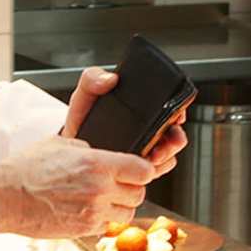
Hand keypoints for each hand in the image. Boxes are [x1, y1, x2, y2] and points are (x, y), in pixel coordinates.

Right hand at [0, 136, 156, 238]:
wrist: (4, 196)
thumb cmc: (26, 169)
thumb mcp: (61, 144)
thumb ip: (88, 148)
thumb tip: (102, 152)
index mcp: (97, 163)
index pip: (143, 169)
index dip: (143, 169)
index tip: (138, 169)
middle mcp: (100, 189)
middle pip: (139, 193)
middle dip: (132, 189)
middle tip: (119, 185)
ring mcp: (93, 212)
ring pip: (127, 214)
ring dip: (120, 207)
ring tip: (103, 200)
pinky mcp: (83, 229)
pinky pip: (106, 226)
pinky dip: (102, 220)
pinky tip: (87, 210)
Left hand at [59, 66, 189, 179]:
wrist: (71, 147)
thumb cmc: (83, 119)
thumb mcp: (86, 94)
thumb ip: (93, 79)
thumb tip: (109, 78)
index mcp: (141, 109)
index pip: (171, 106)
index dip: (178, 110)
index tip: (175, 116)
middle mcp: (149, 129)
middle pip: (175, 134)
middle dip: (174, 139)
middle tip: (163, 142)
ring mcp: (146, 150)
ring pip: (169, 155)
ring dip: (166, 156)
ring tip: (152, 156)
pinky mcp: (139, 169)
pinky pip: (156, 171)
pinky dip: (154, 170)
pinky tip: (143, 168)